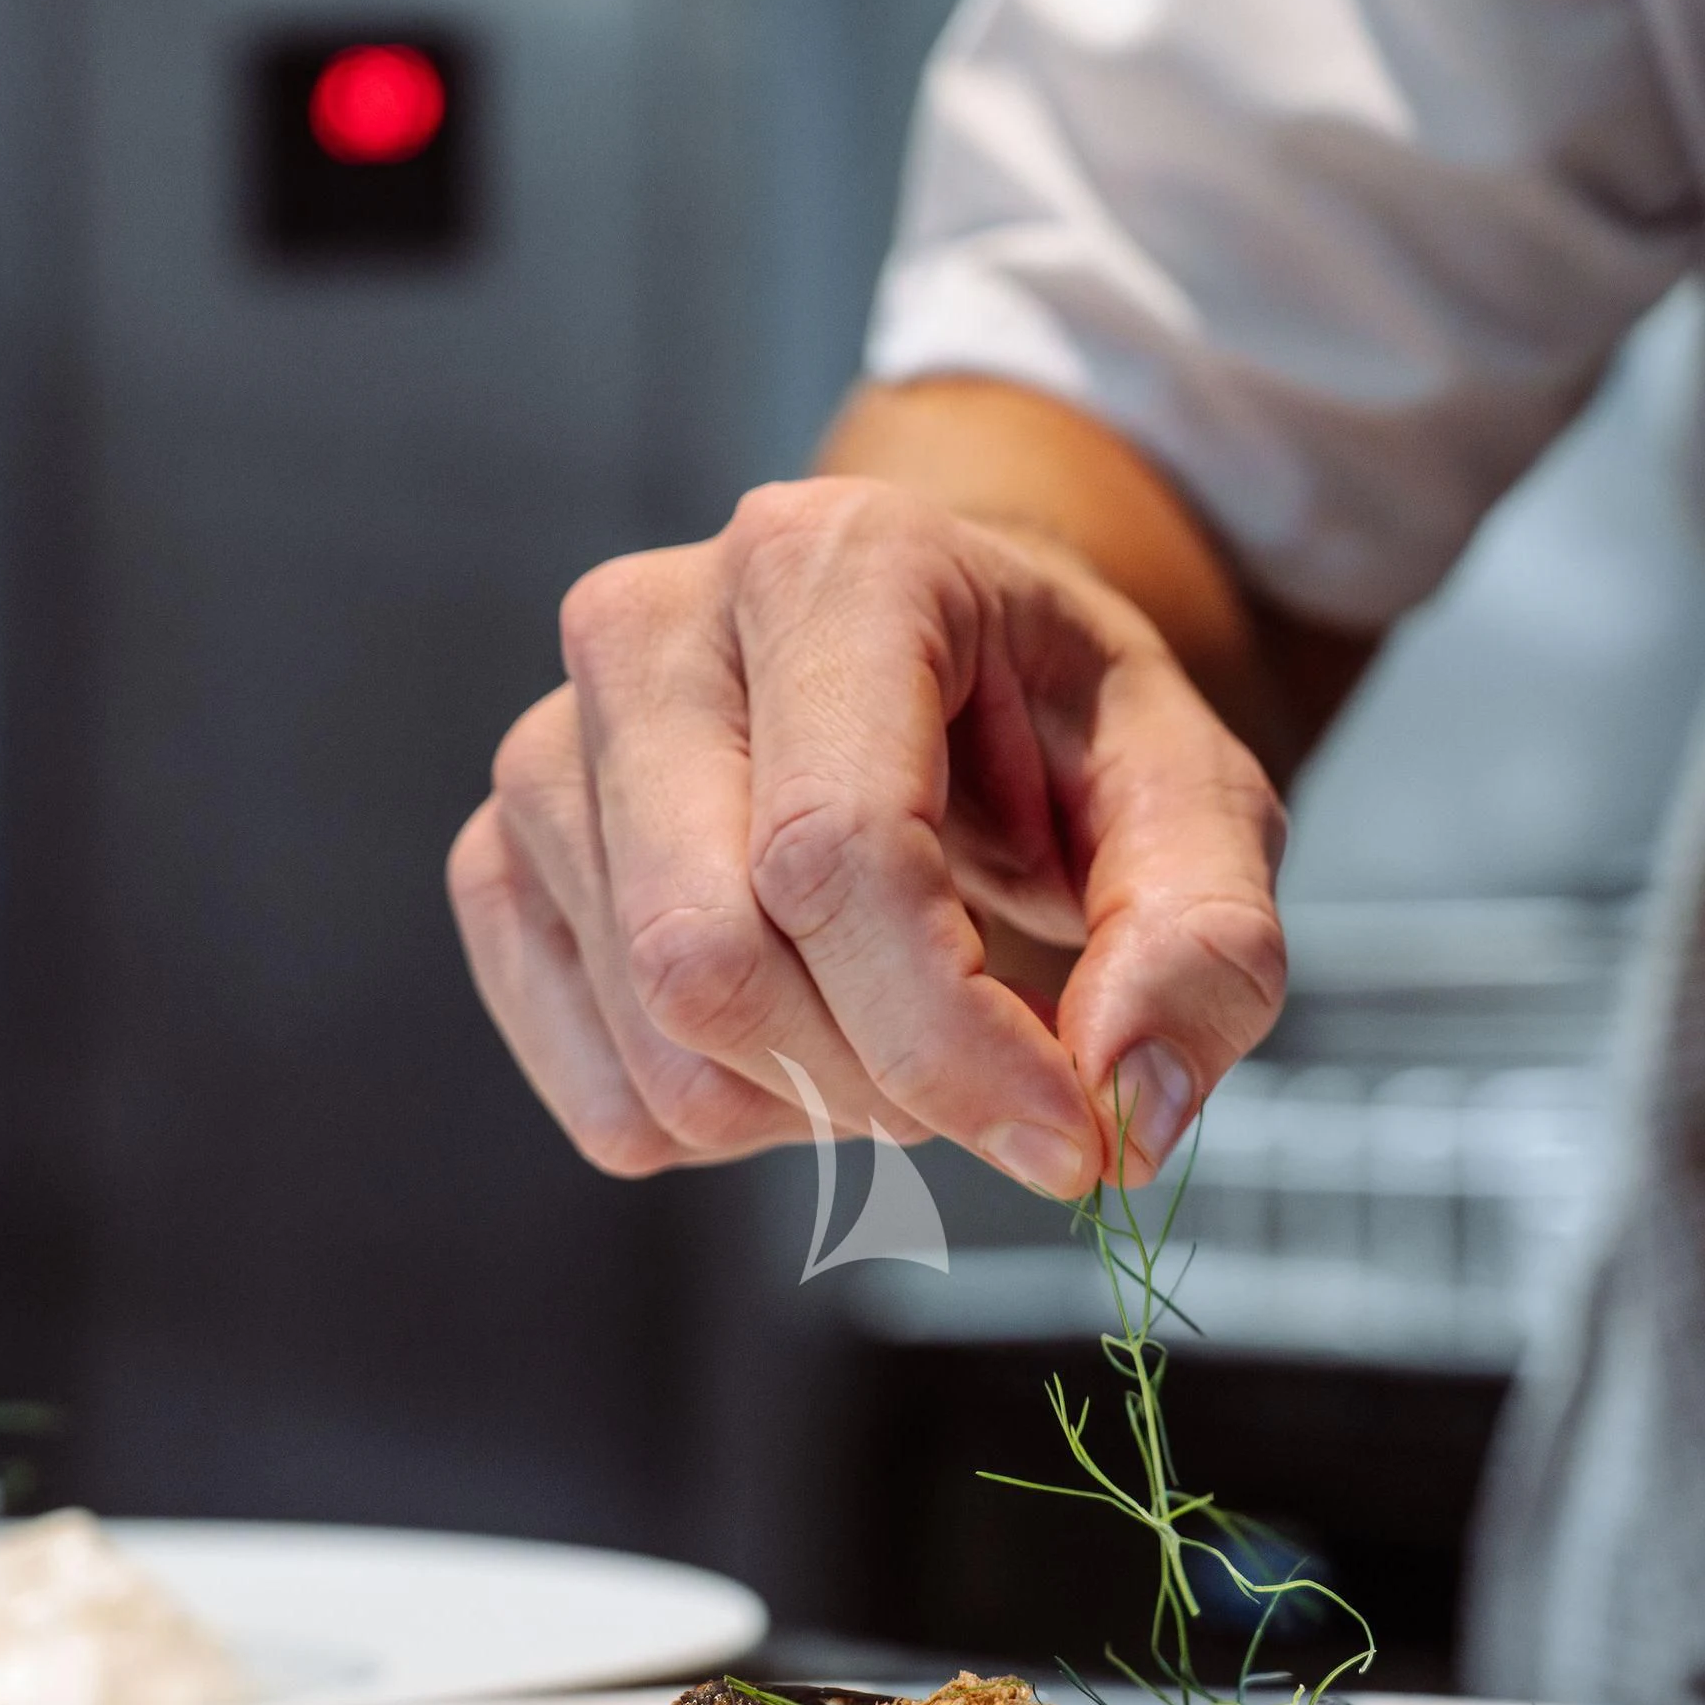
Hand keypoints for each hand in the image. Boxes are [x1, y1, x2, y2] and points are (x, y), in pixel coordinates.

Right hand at [447, 477, 1286, 1192]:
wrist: (943, 677)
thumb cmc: (1055, 730)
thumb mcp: (1194, 805)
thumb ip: (1206, 946)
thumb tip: (1130, 1104)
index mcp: (831, 561)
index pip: (836, 855)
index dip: (957, 1042)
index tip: (1070, 1142)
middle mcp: (649, 630)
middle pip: (709, 962)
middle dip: (882, 1084)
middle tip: (992, 1067)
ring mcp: (546, 752)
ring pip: (661, 1050)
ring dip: (819, 1107)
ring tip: (899, 1015)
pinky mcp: (499, 865)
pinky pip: (606, 1099)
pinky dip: (735, 1122)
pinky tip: (803, 1028)